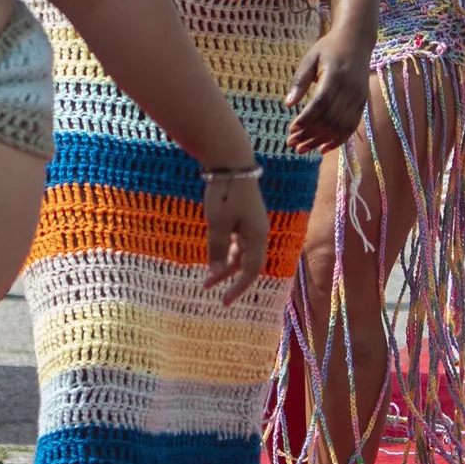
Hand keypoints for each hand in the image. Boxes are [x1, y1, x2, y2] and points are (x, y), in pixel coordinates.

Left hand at [200, 172, 269, 303]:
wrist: (230, 162)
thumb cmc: (224, 193)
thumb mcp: (218, 223)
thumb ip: (217, 249)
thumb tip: (215, 274)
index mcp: (257, 235)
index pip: (251, 270)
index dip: (239, 287)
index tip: (224, 301)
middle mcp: (258, 232)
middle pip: (246, 263)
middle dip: (228, 278)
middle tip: (208, 288)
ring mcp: (252, 224)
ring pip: (240, 253)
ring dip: (224, 265)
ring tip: (206, 277)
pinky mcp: (244, 217)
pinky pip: (237, 242)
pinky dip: (226, 251)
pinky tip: (214, 255)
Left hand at [285, 28, 370, 151]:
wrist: (357, 41)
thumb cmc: (329, 48)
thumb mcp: (310, 58)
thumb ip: (299, 81)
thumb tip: (287, 104)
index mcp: (336, 76)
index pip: (321, 104)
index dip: (306, 119)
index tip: (291, 130)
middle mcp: (350, 89)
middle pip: (330, 119)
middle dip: (310, 134)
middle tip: (292, 144)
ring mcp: (359, 98)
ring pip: (340, 126)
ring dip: (321, 140)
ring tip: (303, 149)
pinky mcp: (363, 103)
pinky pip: (352, 126)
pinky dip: (338, 140)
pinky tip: (323, 148)